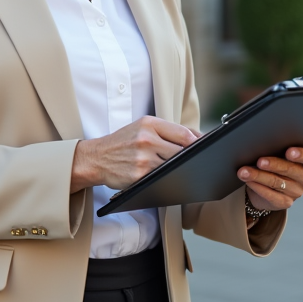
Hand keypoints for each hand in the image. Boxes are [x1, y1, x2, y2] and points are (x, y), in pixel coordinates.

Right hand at [71, 116, 198, 192]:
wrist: (96, 158)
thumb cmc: (122, 143)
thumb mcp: (141, 128)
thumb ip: (167, 131)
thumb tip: (197, 137)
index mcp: (149, 123)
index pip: (184, 133)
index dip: (199, 142)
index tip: (206, 148)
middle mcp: (146, 138)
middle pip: (182, 150)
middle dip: (190, 158)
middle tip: (197, 162)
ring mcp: (143, 157)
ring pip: (173, 165)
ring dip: (179, 169)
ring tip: (179, 170)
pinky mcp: (139, 174)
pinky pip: (161, 178)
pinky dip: (167, 178)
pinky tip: (166, 178)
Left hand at [238, 147, 302, 214]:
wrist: (272, 184)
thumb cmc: (278, 161)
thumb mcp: (281, 153)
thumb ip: (279, 147)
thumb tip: (262, 143)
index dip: (301, 155)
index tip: (289, 152)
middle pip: (290, 170)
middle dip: (273, 165)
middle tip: (260, 161)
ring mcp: (297, 192)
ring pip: (276, 182)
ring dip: (258, 176)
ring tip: (244, 171)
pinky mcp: (286, 202)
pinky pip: (271, 196)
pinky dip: (258, 187)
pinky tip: (249, 182)